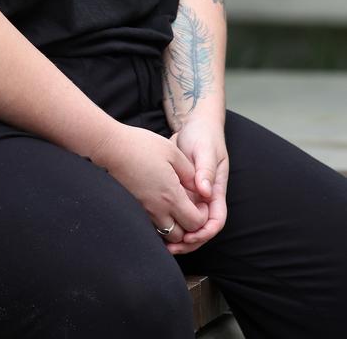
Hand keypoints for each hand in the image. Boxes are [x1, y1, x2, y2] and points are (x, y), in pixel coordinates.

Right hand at [91, 123, 208, 238]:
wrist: (110, 147)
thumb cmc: (142, 146)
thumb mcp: (173, 152)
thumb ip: (190, 173)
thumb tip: (200, 189)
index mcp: (171, 196)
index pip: (195, 223)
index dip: (202, 216)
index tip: (200, 202)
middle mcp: (158, 210)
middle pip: (181, 236)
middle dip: (189, 226)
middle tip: (189, 208)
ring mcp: (143, 211)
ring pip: (164, 234)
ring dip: (174, 226)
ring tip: (174, 207)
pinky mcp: (133, 208)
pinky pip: (150, 226)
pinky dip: (159, 222)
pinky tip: (159, 204)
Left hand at [164, 117, 228, 254]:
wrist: (194, 124)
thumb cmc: (203, 135)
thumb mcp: (205, 149)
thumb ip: (205, 170)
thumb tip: (204, 192)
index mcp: (215, 189)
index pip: (216, 219)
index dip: (205, 231)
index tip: (191, 237)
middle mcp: (206, 196)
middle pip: (203, 228)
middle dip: (191, 242)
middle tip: (173, 248)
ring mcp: (194, 196)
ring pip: (189, 223)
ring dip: (179, 236)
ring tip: (164, 245)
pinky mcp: (181, 191)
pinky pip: (178, 212)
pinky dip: (170, 222)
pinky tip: (157, 228)